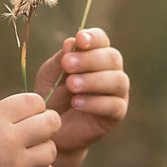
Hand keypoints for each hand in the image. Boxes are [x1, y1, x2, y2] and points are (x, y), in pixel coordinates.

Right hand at [0, 92, 62, 166]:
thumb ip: (2, 117)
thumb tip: (35, 111)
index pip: (35, 101)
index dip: (36, 106)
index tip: (30, 115)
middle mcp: (8, 138)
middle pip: (51, 122)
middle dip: (48, 125)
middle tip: (39, 131)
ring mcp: (16, 164)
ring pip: (51, 149)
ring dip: (44, 150)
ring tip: (29, 153)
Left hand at [36, 28, 129, 154]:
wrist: (50, 129)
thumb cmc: (52, 97)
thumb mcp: (50, 75)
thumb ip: (60, 60)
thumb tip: (71, 42)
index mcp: (95, 56)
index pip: (101, 40)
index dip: (94, 38)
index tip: (79, 39)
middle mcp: (111, 71)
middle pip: (112, 58)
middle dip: (89, 59)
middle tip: (67, 64)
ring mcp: (117, 93)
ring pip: (117, 80)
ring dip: (93, 80)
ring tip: (71, 85)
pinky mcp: (116, 114)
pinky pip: (113, 105)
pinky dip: (95, 102)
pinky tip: (76, 103)